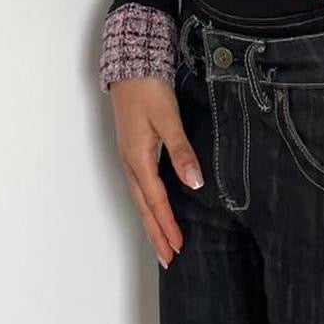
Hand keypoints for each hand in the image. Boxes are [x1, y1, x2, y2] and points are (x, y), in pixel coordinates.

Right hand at [109, 77, 203, 268]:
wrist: (130, 64)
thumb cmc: (148, 89)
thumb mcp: (168, 118)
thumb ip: (181, 151)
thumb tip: (193, 183)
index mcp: (138, 158)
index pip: (156, 201)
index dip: (168, 226)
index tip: (178, 248)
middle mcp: (130, 162)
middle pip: (143, 207)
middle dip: (156, 234)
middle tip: (168, 259)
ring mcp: (130, 156)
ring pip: (141, 198)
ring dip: (151, 222)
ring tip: (162, 242)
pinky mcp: (133, 149)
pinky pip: (141, 185)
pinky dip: (149, 204)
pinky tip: (156, 208)